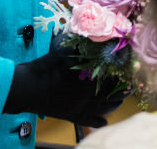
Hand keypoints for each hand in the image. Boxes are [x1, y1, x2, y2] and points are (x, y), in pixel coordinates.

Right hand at [3, 37, 125, 126]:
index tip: (128, 68)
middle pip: (114, 92)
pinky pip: (92, 121)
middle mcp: (89, 94)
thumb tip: (94, 34)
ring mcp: (82, 107)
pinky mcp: (73, 116)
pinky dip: (101, 120)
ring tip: (121, 98)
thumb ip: (80, 44)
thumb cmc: (44, 67)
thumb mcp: (63, 50)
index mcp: (89, 77)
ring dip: (115, 103)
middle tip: (130, 84)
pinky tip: (104, 119)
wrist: (27, 87)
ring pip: (106, 108)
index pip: (113, 75)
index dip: (122, 72)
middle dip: (123, 88)